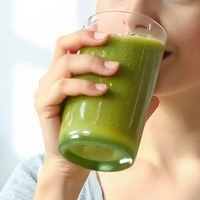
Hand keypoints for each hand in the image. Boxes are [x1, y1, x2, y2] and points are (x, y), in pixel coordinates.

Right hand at [34, 25, 116, 182]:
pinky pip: (61, 88)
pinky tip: (101, 91)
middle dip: (89, 42)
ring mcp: (45, 92)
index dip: (84, 33)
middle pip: (63, 46)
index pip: (67, 44)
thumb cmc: (89, 138)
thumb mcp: (111, 116)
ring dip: (91, 64)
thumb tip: (155, 95)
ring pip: (65, 65)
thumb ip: (131, 105)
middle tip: (114, 50)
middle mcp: (50, 79)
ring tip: (114, 72)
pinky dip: (82, 86)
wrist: (73, 166)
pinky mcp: (43, 106)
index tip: (108, 34)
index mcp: (63, 75)